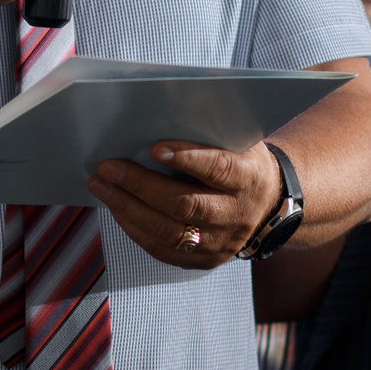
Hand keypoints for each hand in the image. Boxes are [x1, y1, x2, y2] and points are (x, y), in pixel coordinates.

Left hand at [86, 141, 283, 269]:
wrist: (268, 205)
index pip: (219, 169)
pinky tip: (116, 208)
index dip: (188, 159)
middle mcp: (236, 214)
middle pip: (186, 204)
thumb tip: (163, 110)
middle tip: (108, 167)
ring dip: (128, 208)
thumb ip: (210, 131)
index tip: (155, 148)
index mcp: (249, 178)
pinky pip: (163, 249)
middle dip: (141, 185)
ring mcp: (221, 241)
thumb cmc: (243, 162)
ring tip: (101, 186)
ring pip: (170, 231)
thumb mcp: (239, 141)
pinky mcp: (204, 259)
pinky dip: (135, 228)